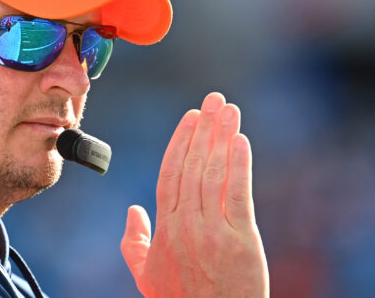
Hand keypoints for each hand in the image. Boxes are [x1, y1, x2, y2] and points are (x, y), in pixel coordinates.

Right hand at [121, 92, 268, 297]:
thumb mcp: (146, 274)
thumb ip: (133, 242)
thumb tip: (133, 210)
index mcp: (165, 227)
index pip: (170, 172)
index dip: (181, 141)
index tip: (190, 118)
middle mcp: (186, 223)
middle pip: (193, 165)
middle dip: (203, 128)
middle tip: (212, 99)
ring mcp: (213, 230)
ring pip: (213, 173)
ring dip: (221, 137)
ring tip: (228, 110)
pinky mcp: (241, 239)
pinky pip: (238, 194)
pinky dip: (239, 166)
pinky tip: (241, 141)